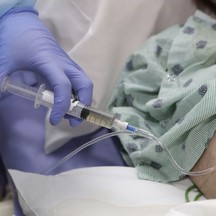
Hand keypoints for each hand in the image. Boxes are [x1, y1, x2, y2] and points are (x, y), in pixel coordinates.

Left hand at [0, 8, 92, 125]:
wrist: (25, 26)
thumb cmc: (15, 42)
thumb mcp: (5, 62)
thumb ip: (2, 80)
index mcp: (49, 62)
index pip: (63, 86)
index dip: (62, 105)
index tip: (54, 120)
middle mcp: (65, 64)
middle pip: (85, 85)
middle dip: (83, 105)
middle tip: (73, 121)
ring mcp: (69, 64)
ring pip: (85, 84)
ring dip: (83, 101)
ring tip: (70, 114)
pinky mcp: (69, 66)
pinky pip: (80, 82)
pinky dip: (78, 95)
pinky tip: (67, 103)